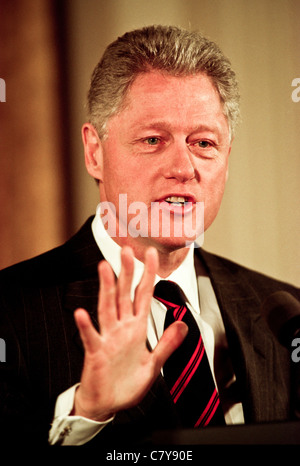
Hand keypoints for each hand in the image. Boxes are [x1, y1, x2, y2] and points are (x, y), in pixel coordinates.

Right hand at [73, 246, 187, 421]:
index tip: (151, 255)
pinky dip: (86, 326)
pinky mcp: (95, 353)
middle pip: (124, 294)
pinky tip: (82, 314)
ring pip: (107, 308)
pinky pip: (91, 337)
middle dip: (126, 272)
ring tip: (104, 268)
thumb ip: (167, 343)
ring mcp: (107, 338)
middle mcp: (121, 329)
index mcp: (136, 329)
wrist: (107, 404)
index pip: (143, 295)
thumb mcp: (154, 364)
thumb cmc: (127, 384)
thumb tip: (182, 323)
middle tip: (127, 250)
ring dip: (106, 288)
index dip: (147, 275)